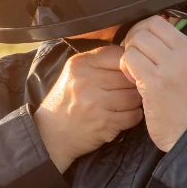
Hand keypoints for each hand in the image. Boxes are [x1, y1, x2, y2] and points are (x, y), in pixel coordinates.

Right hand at [33, 45, 143, 173]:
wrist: (51, 133)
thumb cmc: (66, 100)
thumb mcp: (74, 73)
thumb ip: (99, 62)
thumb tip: (133, 58)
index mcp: (80, 64)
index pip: (117, 54)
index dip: (128, 63)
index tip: (128, 71)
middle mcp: (87, 81)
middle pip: (128, 76)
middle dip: (134, 83)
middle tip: (129, 89)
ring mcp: (96, 104)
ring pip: (133, 96)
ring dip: (135, 101)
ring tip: (127, 103)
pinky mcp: (104, 124)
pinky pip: (133, 116)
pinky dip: (133, 116)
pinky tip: (124, 115)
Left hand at [119, 15, 186, 151]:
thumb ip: (175, 52)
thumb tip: (148, 33)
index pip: (160, 22)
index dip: (142, 30)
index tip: (139, 45)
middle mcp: (186, 54)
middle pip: (146, 28)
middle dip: (133, 40)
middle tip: (133, 57)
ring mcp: (171, 67)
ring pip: (136, 42)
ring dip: (128, 55)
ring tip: (134, 71)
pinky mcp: (156, 82)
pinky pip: (130, 60)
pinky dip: (126, 67)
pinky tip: (132, 80)